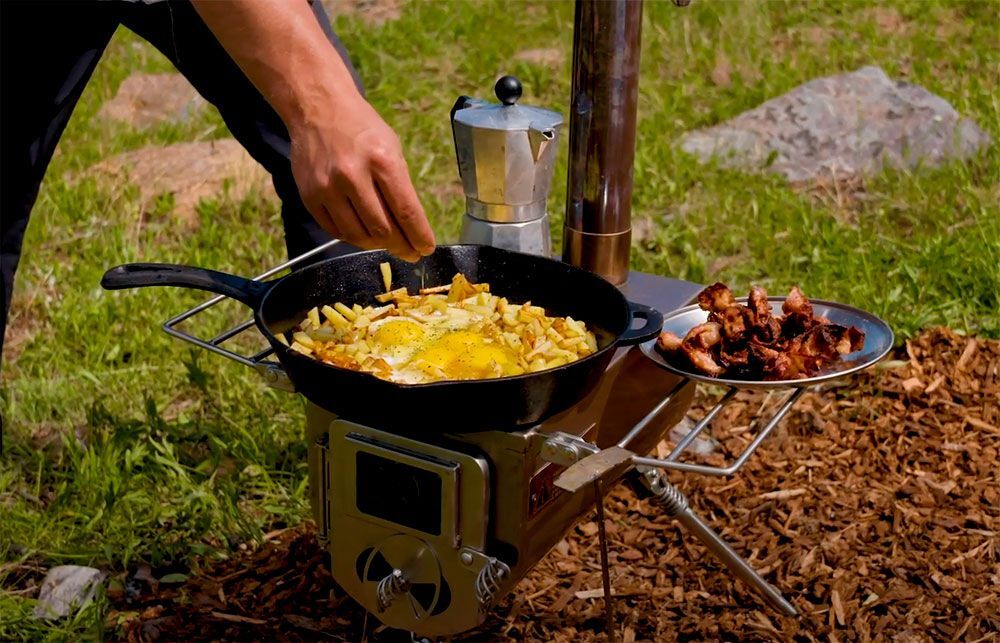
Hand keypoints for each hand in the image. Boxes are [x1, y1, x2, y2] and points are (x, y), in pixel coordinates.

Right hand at [288, 96, 435, 261]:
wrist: (318, 108)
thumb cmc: (361, 128)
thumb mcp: (392, 148)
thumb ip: (401, 186)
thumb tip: (411, 225)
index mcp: (382, 161)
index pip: (406, 212)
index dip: (419, 237)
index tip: (426, 248)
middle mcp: (353, 175)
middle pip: (383, 230)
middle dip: (401, 246)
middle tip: (410, 252)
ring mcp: (328, 187)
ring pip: (358, 236)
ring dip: (377, 245)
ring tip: (387, 243)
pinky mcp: (310, 196)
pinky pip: (335, 230)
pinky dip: (353, 237)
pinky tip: (363, 234)